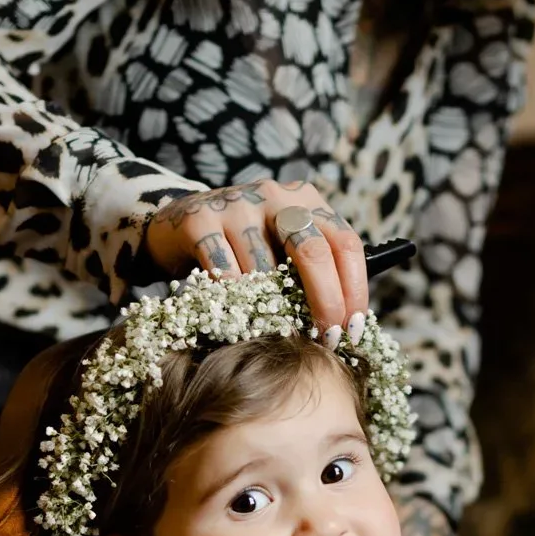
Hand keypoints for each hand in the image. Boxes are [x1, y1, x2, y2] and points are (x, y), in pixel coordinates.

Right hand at [144, 180, 367, 338]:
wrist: (180, 225)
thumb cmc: (246, 247)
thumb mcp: (286, 247)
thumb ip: (316, 269)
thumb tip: (347, 322)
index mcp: (307, 201)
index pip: (345, 243)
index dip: (354, 289)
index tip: (352, 328)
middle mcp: (276, 196)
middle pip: (313, 252)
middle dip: (325, 301)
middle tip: (326, 338)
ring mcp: (237, 204)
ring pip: (265, 270)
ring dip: (272, 307)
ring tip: (270, 326)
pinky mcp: (201, 220)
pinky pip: (226, 273)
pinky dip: (235, 300)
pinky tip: (236, 312)